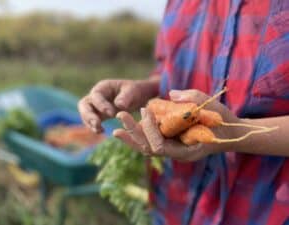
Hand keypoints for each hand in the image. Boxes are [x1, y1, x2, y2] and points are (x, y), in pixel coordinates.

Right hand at [78, 78, 159, 132]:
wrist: (137, 97)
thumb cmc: (135, 91)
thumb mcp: (133, 91)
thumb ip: (126, 97)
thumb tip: (118, 105)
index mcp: (103, 87)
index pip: (96, 96)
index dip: (102, 105)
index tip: (112, 114)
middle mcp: (96, 96)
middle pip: (84, 104)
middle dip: (88, 115)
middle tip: (97, 124)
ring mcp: (95, 106)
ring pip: (85, 114)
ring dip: (90, 123)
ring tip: (99, 130)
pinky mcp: (98, 115)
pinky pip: (91, 122)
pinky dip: (94, 127)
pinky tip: (101, 132)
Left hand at [114, 89, 243, 160]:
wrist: (230, 133)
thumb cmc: (222, 121)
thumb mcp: (212, 106)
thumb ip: (193, 98)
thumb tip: (171, 93)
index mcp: (186, 151)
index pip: (160, 146)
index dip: (150, 129)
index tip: (145, 109)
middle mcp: (176, 154)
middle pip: (148, 148)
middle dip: (133, 133)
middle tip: (119, 117)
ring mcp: (173, 149)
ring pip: (148, 147)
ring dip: (133, 136)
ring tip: (117, 125)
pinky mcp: (172, 143)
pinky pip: (153, 141)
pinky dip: (142, 133)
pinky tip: (131, 124)